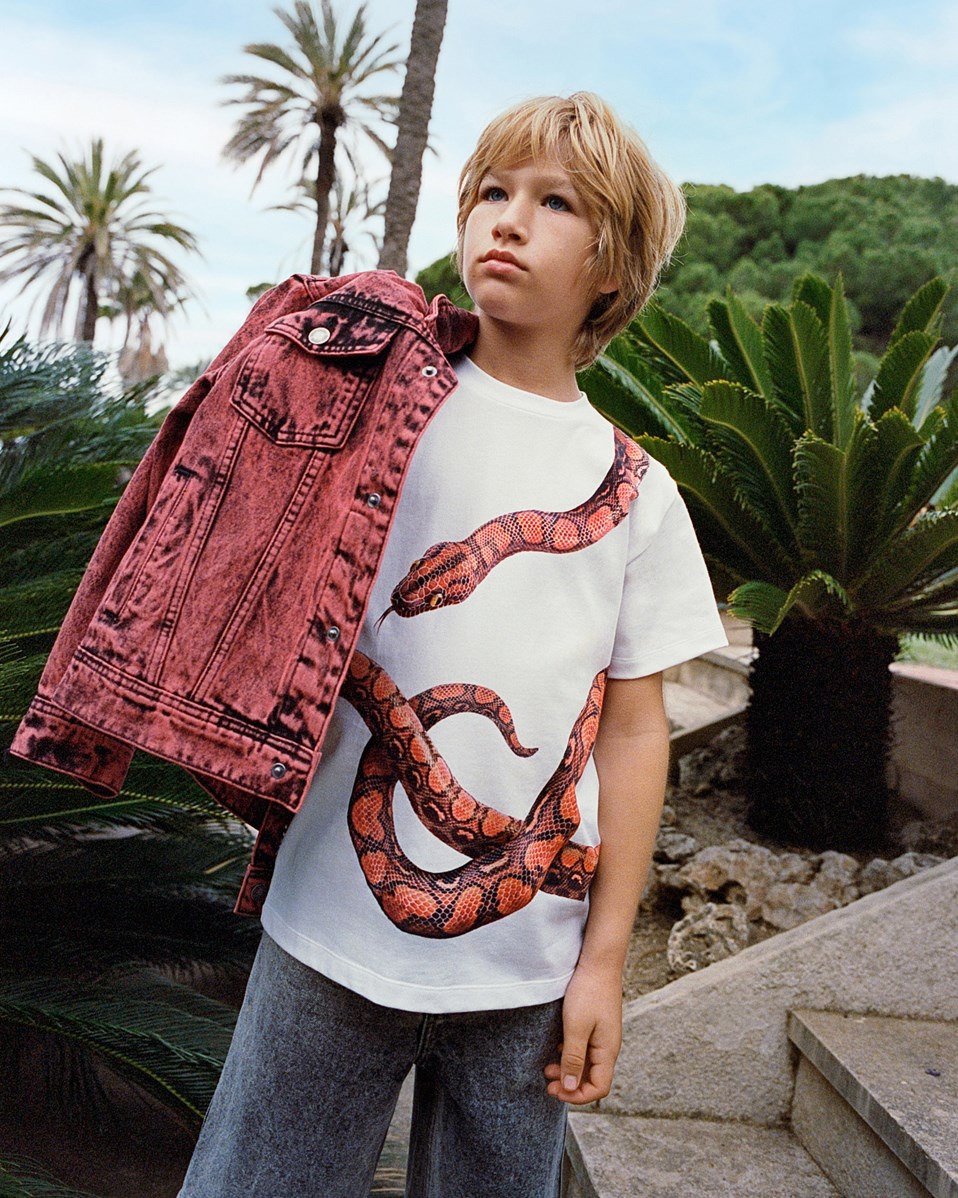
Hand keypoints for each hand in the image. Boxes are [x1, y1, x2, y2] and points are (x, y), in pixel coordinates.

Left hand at [544, 962, 622, 1103]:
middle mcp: (608, 1047)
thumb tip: (571, 1088)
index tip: (555, 1090)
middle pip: (592, 1078)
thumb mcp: (576, 1028)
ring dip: (568, 1070)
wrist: (598, 962)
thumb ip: (573, 1059)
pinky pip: (585, 1049)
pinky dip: (570, 1055)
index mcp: (607, 1051)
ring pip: (587, 1064)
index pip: (599, 1088)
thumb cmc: (588, 993)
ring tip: (547, 1067)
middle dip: (570, 1085)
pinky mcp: (596, 1025)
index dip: (578, 1096)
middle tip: (547, 1082)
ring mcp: (602, 1035)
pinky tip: (557, 1047)